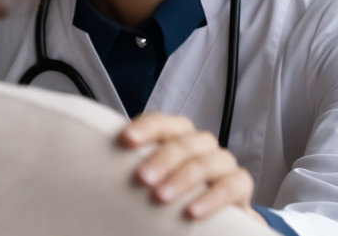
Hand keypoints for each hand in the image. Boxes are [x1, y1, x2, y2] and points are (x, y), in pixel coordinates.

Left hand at [118, 113, 263, 222]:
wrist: (213, 215)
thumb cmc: (173, 188)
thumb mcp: (154, 176)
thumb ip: (136, 165)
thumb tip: (97, 165)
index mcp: (178, 134)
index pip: (162, 122)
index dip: (145, 128)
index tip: (126, 139)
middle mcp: (201, 143)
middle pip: (183, 143)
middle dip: (161, 159)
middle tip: (142, 178)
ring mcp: (222, 161)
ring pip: (205, 162)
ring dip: (182, 179)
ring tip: (161, 197)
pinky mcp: (240, 183)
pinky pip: (230, 185)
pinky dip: (211, 198)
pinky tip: (193, 211)